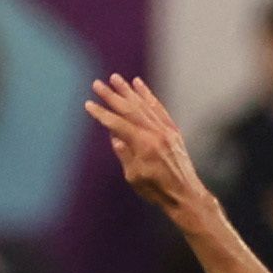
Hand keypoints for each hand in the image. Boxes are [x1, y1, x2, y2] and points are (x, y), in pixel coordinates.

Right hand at [85, 74, 206, 214]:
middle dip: (112, 96)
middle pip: (130, 109)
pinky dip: (148, 95)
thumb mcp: (134, 176)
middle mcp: (156, 133)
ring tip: (116, 78)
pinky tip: (139, 85)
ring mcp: (166, 129)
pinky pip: (158, 108)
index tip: (89, 104)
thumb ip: (124, 154)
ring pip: (144, 105)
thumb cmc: (156, 190)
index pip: (117, 124)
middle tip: (98, 84)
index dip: (102, 114)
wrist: (184, 193)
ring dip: (128, 90)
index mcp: (144, 145)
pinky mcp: (172, 130)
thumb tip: (115, 136)